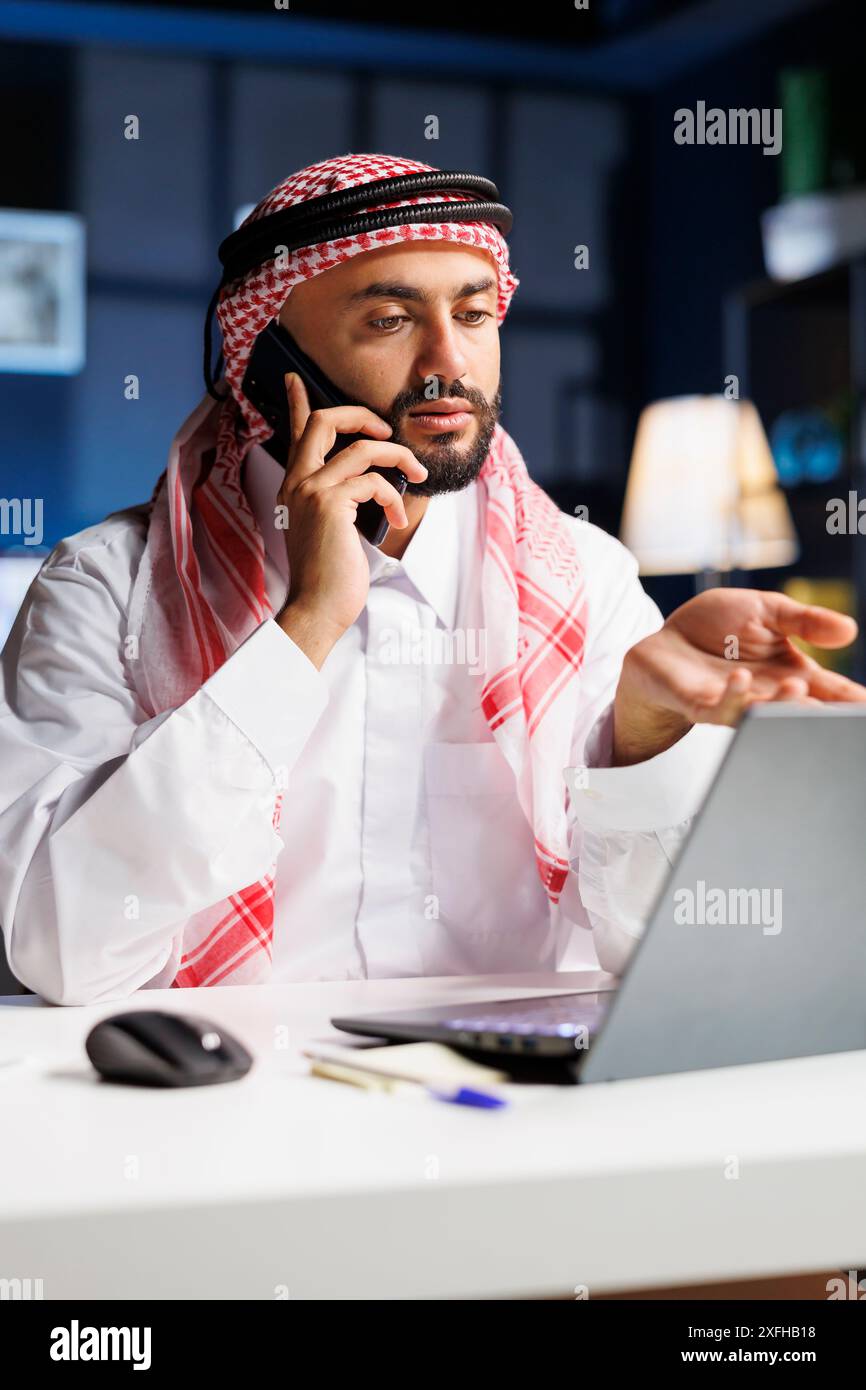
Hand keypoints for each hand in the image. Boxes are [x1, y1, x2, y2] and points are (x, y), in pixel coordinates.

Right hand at [274, 371, 427, 666]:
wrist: (317, 608)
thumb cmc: (329, 576)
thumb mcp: (332, 529)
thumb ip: (341, 500)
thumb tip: (368, 482)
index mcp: (295, 486)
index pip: (296, 434)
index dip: (297, 402)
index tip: (296, 379)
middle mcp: (297, 481)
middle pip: (324, 420)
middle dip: (362, 416)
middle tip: (385, 428)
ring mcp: (311, 490)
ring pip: (363, 447)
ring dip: (398, 458)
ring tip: (416, 475)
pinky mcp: (330, 503)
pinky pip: (374, 480)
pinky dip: (394, 495)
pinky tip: (397, 517)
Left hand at [612, 588, 865, 764]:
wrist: (666, 638)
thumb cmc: (717, 627)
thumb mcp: (767, 610)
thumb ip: (805, 621)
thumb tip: (849, 630)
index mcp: (789, 672)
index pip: (830, 690)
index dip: (852, 700)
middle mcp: (767, 693)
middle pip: (802, 709)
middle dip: (823, 712)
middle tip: (845, 711)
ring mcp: (735, 702)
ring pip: (764, 712)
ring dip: (781, 703)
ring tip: (796, 688)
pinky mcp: (702, 705)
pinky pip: (722, 708)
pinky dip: (735, 696)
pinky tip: (742, 678)